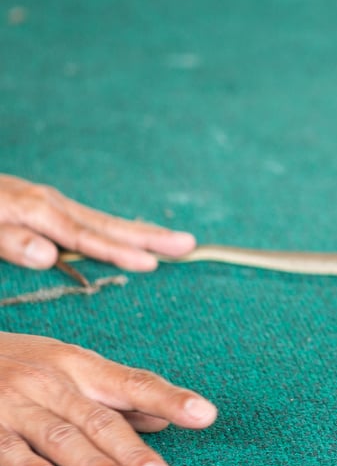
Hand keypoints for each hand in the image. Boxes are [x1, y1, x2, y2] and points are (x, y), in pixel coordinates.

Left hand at [0, 174, 195, 270]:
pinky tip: (130, 236)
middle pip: (107, 224)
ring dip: (141, 233)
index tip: (152, 264)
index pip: (84, 237)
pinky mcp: (43, 204)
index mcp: (34, 210)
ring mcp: (48, 202)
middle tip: (190, 245)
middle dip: (150, 237)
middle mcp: (49, 203)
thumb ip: (8, 241)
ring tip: (177, 242)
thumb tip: (50, 256)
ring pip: (104, 221)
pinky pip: (90, 219)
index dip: (118, 252)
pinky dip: (117, 229)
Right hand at [0, 332, 216, 465]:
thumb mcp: (70, 369)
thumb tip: (165, 420)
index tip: (206, 416)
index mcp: (81, 367)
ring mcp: (14, 404)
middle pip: (100, 420)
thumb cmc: (19, 363)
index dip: (171, 399)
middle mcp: (52, 382)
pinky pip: (5, 449)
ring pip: (59, 437)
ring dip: (91, 464)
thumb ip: (115, 395)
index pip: (135, 383)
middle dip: (133, 453)